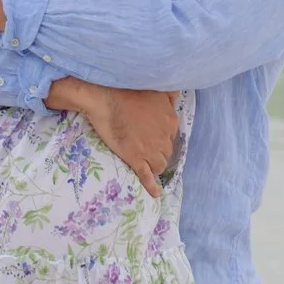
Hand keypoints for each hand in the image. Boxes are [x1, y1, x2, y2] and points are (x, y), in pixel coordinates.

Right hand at [49, 77, 177, 197]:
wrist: (106, 99)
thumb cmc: (128, 91)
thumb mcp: (155, 90)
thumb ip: (169, 95)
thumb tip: (178, 95)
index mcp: (170, 121)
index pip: (171, 137)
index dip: (161, 137)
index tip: (152, 136)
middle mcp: (164, 138)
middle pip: (166, 152)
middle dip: (158, 151)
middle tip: (146, 147)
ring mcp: (150, 150)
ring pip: (160, 165)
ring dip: (155, 165)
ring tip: (146, 163)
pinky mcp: (136, 159)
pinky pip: (147, 177)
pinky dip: (152, 186)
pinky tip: (155, 194)